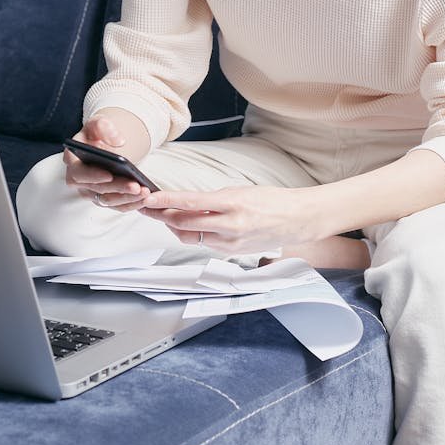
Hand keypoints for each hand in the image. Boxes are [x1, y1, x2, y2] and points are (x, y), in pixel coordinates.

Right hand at [63, 116, 151, 211]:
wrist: (104, 142)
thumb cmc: (98, 133)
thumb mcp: (99, 123)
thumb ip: (104, 127)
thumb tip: (118, 141)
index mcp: (73, 161)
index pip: (79, 173)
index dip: (93, 176)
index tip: (109, 175)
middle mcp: (79, 180)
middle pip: (97, 189)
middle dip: (117, 188)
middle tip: (136, 186)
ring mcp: (90, 191)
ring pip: (107, 200)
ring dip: (127, 198)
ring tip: (144, 192)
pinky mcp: (103, 198)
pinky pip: (117, 205)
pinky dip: (131, 203)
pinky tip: (145, 198)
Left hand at [138, 185, 321, 254]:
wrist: (297, 220)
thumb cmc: (272, 201)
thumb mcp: (241, 191)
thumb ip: (214, 200)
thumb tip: (188, 203)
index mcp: (233, 204)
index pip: (191, 202)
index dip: (166, 201)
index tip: (149, 197)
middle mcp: (231, 226)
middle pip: (185, 223)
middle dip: (162, 215)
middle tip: (147, 207)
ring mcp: (231, 243)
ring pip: (191, 236)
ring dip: (174, 226)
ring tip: (162, 215)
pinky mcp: (233, 253)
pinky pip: (204, 244)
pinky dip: (193, 234)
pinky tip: (186, 225)